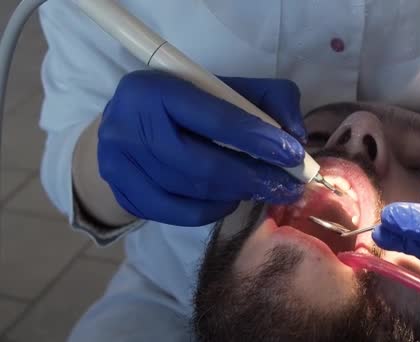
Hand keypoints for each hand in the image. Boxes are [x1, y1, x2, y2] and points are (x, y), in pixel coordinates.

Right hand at [98, 70, 305, 225]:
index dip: (258, 139)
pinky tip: (231, 200)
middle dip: (252, 178)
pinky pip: (178, 214)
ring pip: (192, 191)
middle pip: (202, 164)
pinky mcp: (123, 194)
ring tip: (263, 189)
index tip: (293, 156)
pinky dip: (212, 211)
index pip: (214, 118)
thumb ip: (269, 99)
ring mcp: (120, 164)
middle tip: (286, 186)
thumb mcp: (225, 89)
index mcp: (156, 89)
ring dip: (237, 193)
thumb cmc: (186, 105)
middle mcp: (129, 126)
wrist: (128, 126)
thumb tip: (295, 136)